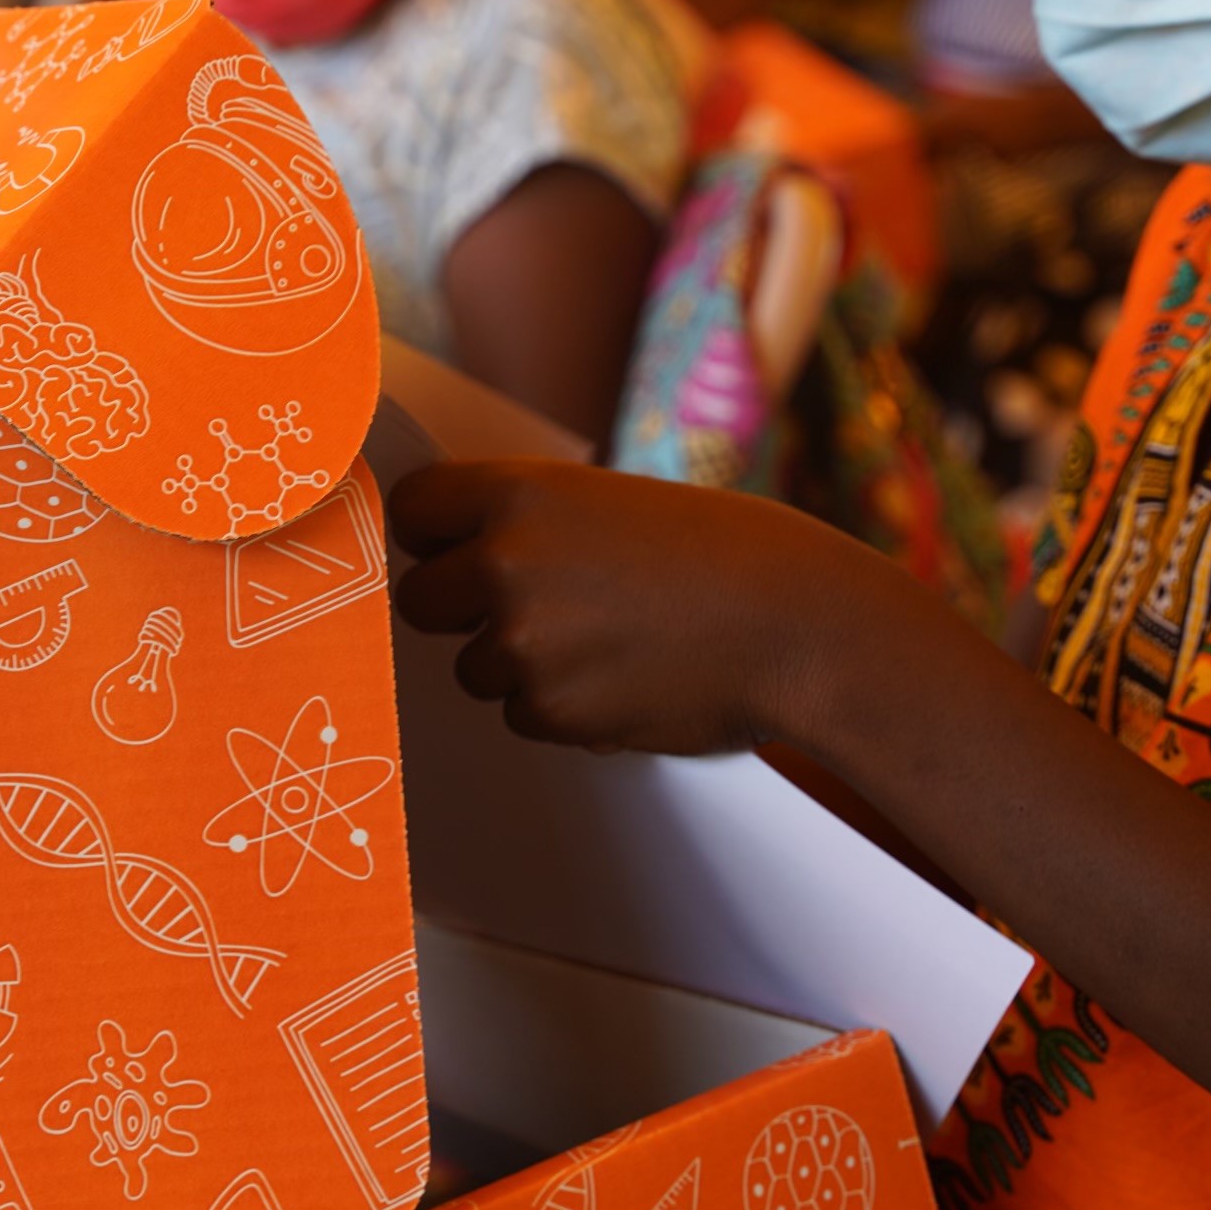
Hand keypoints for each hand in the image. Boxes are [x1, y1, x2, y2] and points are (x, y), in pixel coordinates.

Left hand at [387, 460, 879, 757]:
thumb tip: (458, 553)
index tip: (447, 549)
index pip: (412, 510)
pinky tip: (627, 678)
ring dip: (522, 665)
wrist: (798, 626)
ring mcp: (522, 644)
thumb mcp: (613, 503)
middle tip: (528, 608)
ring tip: (609, 641)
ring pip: (473, 667)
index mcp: (520, 494)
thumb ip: (531, 524)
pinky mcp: (550, 711)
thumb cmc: (722, 554)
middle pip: (419, 600)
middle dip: (460, 610)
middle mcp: (504, 564)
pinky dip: (562, 707)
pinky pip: (522, 714)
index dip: (430, 536)